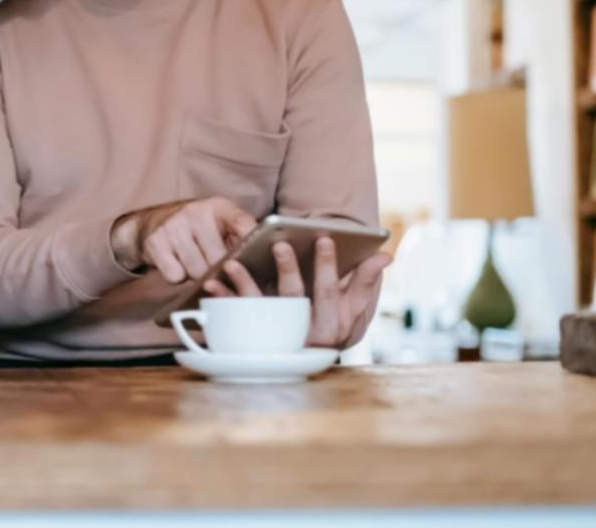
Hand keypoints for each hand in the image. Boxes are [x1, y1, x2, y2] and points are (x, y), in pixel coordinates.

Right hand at [110, 197, 256, 281]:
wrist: (155, 222)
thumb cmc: (199, 230)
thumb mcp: (222, 225)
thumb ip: (242, 238)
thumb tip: (269, 259)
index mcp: (219, 207)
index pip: (242, 224)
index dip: (252, 241)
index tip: (263, 254)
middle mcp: (196, 212)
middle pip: (218, 259)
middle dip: (218, 270)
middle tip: (214, 266)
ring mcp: (174, 225)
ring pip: (196, 270)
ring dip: (196, 275)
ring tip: (194, 263)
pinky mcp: (155, 241)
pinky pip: (175, 275)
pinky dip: (177, 276)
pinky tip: (177, 263)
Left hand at [204, 236, 391, 347]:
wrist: (304, 357)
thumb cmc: (331, 322)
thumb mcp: (351, 307)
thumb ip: (364, 281)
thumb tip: (385, 256)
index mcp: (330, 322)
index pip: (327, 291)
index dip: (327, 266)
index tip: (324, 238)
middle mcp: (302, 330)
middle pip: (294, 298)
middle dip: (288, 271)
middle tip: (281, 245)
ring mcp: (276, 334)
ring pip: (259, 308)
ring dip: (244, 285)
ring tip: (231, 262)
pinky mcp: (252, 335)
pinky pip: (234, 316)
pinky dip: (221, 299)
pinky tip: (209, 284)